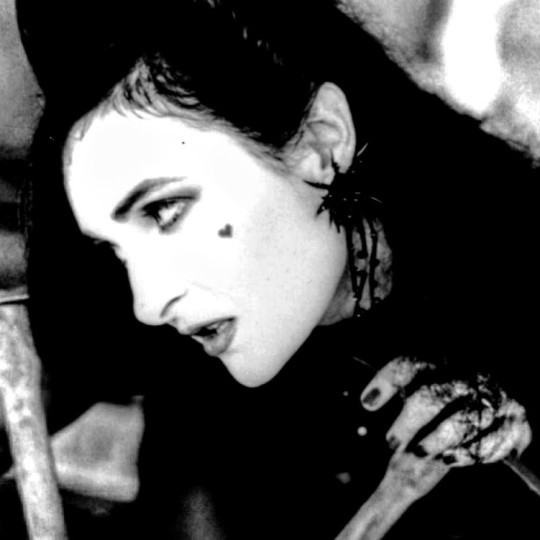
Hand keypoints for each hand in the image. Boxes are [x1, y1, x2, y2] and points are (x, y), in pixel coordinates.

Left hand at [360, 356, 530, 465]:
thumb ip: (398, 386)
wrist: (496, 398)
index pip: (409, 365)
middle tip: (391, 441)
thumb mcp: (423, 384)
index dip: (386, 381)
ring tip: (419, 452)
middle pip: (432, 396)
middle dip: (408, 422)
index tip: (367, 403)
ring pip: (460, 422)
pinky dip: (468, 454)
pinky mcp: (515, 423)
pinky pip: (491, 442)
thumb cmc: (446, 396)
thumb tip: (366, 401)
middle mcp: (467, 376)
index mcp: (440, 361)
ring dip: (435, 440)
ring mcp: (493, 398)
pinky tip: (450, 460)